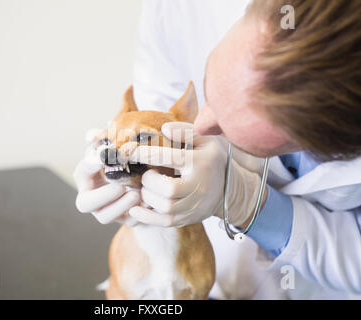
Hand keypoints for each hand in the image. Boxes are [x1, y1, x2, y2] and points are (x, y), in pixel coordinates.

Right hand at [73, 129, 140, 225]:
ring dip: (120, 206)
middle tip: (120, 186)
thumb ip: (103, 139)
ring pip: (105, 217)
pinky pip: (128, 221)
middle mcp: (91, 197)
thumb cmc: (125, 158)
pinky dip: (139, 214)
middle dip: (102, 196)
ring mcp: (106, 211)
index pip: (82, 171)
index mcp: (86, 177)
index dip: (91, 165)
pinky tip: (149, 202)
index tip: (104, 158)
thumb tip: (92, 135)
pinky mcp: (124, 220)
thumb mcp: (115, 147)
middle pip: (84, 204)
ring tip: (137, 194)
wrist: (145, 177)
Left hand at [128, 122, 262, 227]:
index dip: (147, 155)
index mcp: (200, 162)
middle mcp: (199, 186)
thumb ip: (185, 132)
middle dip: (149, 181)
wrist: (230, 186)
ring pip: (166, 207)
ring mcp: (195, 205)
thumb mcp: (205, 139)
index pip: (171, 158)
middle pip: (169, 189)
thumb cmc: (211, 158)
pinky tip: (135, 208)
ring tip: (146, 188)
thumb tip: (164, 129)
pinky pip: (166, 222)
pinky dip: (147, 217)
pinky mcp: (190, 218)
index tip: (130, 152)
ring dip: (148, 197)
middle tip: (145, 175)